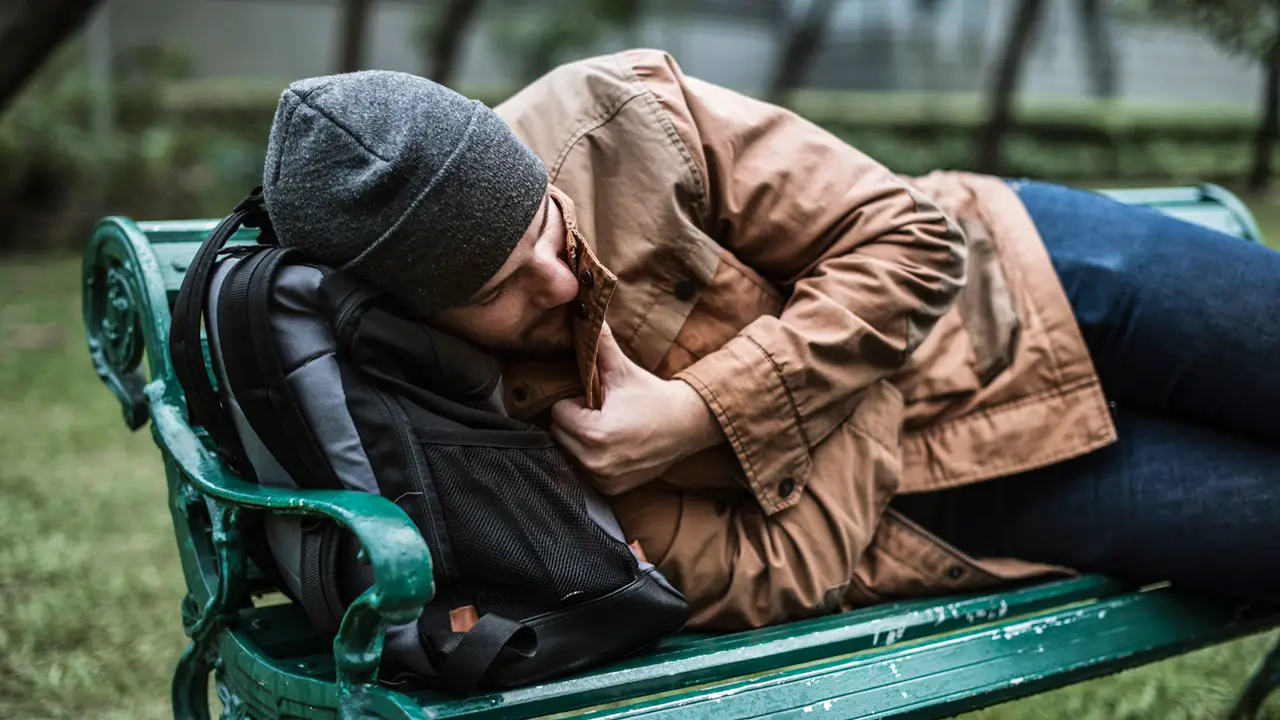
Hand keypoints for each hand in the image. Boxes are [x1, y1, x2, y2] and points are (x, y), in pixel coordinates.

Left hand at [550, 322, 723, 494]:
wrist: (687, 425)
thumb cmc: (652, 397)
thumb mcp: (623, 370)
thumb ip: (600, 345)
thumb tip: (586, 315)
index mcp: (594, 433)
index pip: (557, 413)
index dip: (573, 401)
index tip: (594, 398)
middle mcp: (595, 462)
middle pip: (559, 434)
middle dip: (574, 421)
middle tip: (601, 411)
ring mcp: (604, 479)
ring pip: (569, 453)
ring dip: (580, 440)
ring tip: (608, 426)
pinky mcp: (611, 489)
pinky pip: (585, 470)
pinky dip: (592, 458)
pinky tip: (613, 444)